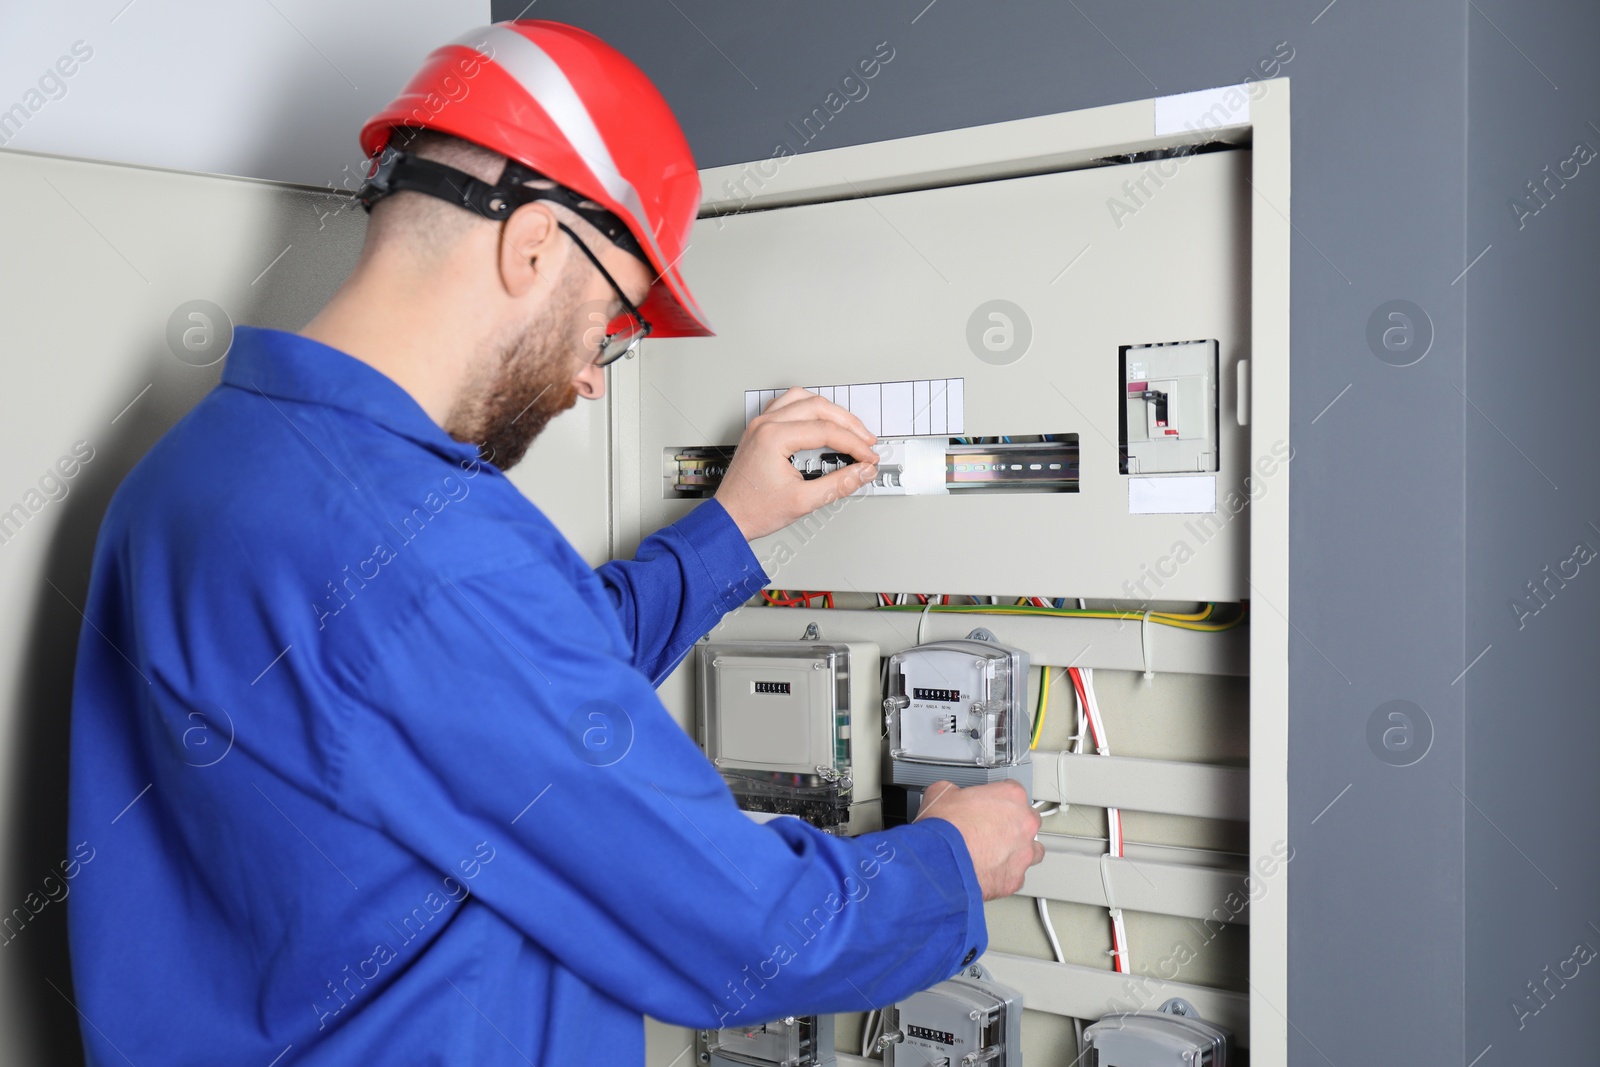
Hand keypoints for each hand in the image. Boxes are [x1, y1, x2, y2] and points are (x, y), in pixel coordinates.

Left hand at [714, 387, 878, 540]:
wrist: (729, 518)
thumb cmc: (753, 510)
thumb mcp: (803, 501)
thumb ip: (839, 484)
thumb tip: (862, 472)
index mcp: (773, 437)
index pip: (826, 431)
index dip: (854, 444)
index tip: (868, 457)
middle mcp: (766, 424)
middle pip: (818, 408)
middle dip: (848, 424)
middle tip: (866, 442)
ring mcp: (761, 424)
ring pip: (803, 399)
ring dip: (830, 410)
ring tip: (849, 427)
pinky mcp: (760, 429)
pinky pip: (787, 404)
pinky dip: (808, 407)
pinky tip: (820, 419)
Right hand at [915, 780, 1042, 900]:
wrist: (940, 863)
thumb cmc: (944, 829)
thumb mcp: (941, 793)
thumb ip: (954, 792)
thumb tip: (949, 795)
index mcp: (1011, 797)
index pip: (1013, 790)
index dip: (997, 798)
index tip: (988, 805)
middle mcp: (1024, 824)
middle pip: (1029, 820)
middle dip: (1013, 824)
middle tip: (991, 828)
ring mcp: (1022, 853)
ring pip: (1033, 850)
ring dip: (1018, 850)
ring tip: (997, 853)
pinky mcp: (1014, 879)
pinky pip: (1016, 876)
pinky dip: (1004, 874)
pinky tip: (989, 872)